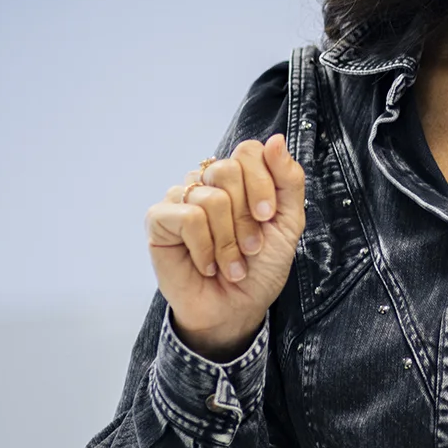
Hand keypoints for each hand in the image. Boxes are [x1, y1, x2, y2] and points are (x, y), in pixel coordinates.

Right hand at [144, 135, 305, 359]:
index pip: (249, 151)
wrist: (236, 308)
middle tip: (251, 248)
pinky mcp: (158, 220)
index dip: (262, 183)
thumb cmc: (260, 267)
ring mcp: (181, 198)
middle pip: (229, 170)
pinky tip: (207, 265)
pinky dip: (205, 248)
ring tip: (231, 264)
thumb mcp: (288, 222)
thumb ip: (288, 180)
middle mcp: (207, 181)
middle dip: (247, 217)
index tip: (268, 217)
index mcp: (239, 178)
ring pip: (211, 198)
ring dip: (229, 241)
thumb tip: (276, 140)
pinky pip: (188, 217)